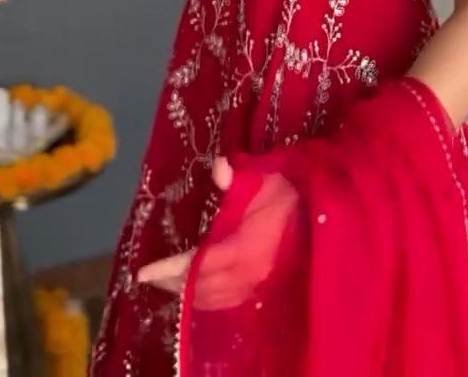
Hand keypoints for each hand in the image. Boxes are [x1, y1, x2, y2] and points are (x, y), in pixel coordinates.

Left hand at [137, 156, 296, 308]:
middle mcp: (247, 273)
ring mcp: (255, 285)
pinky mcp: (261, 288)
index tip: (143, 272)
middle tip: (150, 277)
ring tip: (167, 283)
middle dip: (173, 283)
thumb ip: (238, 177)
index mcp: (244, 247)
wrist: (324, 216)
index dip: (171, 269)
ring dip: (186, 293)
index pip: (199, 263)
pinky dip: (205, 297)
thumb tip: (218, 167)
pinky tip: (196, 289)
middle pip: (200, 286)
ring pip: (211, 297)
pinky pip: (225, 300)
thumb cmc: (291, 193)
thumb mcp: (266, 178)